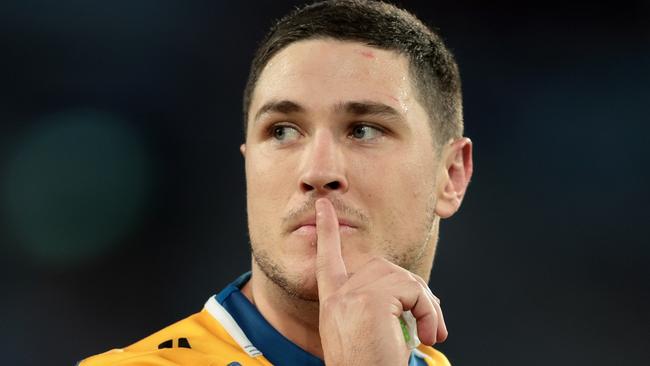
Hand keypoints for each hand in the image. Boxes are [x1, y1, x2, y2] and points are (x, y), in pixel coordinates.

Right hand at [315, 198, 446, 364]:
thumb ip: (377, 303)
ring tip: (431, 333)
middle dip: (413, 288)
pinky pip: (413, 290)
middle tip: (431, 321)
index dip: (327, 232)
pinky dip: (430, 311)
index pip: (326, 260)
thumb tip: (415, 291)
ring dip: (426, 304)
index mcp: (332, 304)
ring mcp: (352, 296)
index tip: (324, 206)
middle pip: (382, 267)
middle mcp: (338, 296)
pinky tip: (429, 335)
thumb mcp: (368, 332)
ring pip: (402, 277)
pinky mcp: (372, 301)